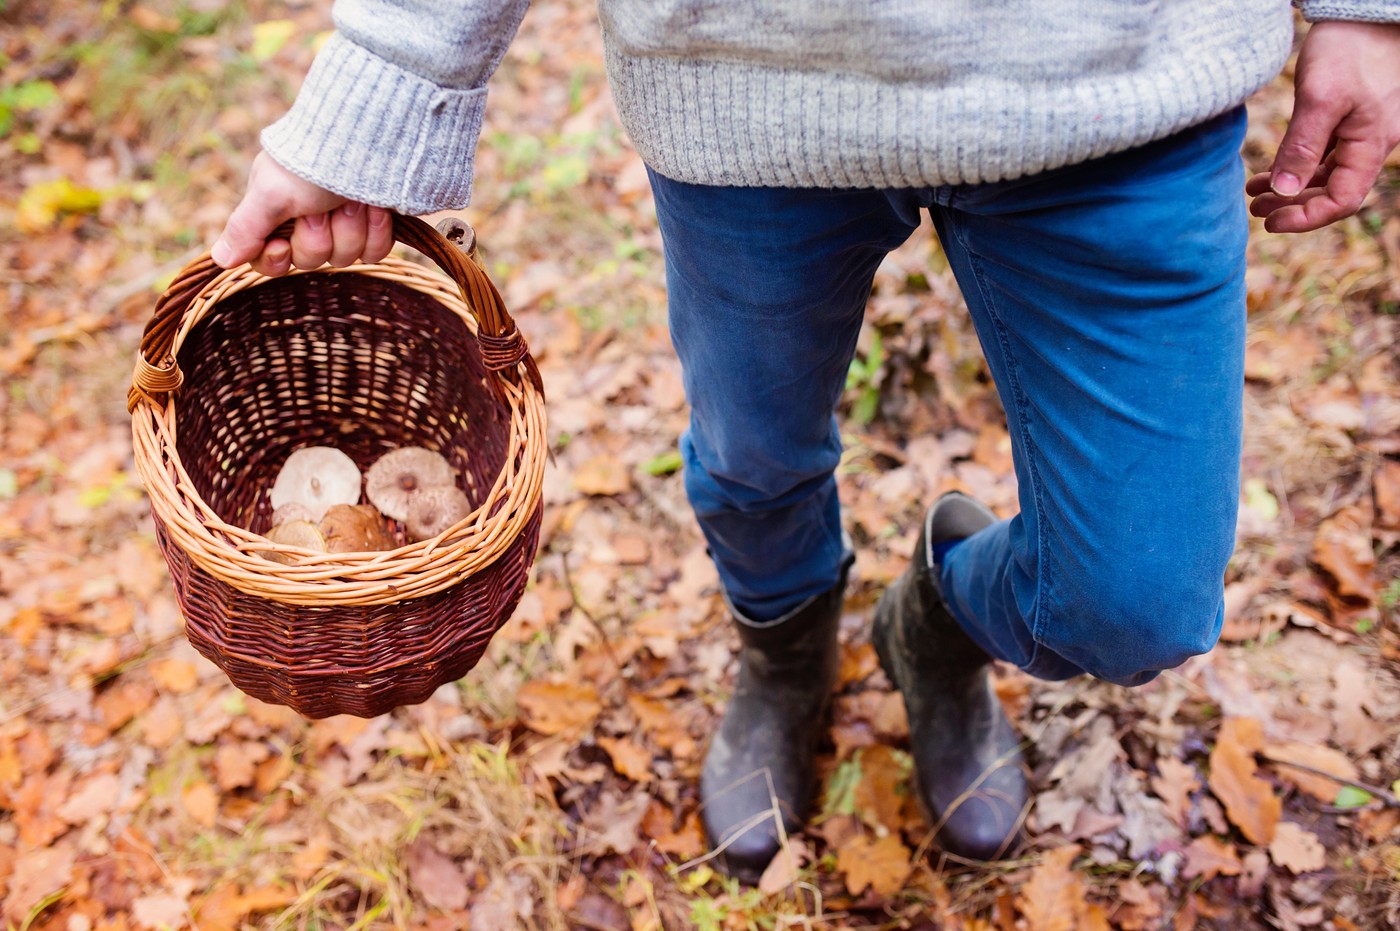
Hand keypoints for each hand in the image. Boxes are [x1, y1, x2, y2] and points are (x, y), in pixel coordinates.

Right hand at [211, 153, 394, 274]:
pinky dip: (375, 229)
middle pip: (311, 261)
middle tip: (321, 205)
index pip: (270, 261)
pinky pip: (374, 252)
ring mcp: (344, 225)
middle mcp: (310, 222)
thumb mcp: (270, 193)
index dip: (276, 259)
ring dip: (349, 226)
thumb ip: (245, 228)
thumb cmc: (311, 160)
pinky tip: (375, 207)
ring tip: (350, 198)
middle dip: (319, 233)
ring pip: (346, 257)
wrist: (365, 138)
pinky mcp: (374, 227)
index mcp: (277, 213)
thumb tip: (220, 259)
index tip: (281, 245)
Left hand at [1247, 21, 1399, 233]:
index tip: (1270, 222)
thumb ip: (1303, 147)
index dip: (1306, 218)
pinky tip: (1269, 172)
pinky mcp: (1348, 117)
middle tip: (1255, 208)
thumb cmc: (1348, 49)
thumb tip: (1285, 192)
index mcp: (1371, 144)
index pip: (1342, 201)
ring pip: (1326, 173)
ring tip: (1254, 194)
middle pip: (1333, 191)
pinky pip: (1325, 153)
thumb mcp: (1320, 98)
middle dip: (1294, 205)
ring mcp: (1361, 131)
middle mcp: (1370, 143)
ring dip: (1291, 188)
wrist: (1364, 12)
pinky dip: (1297, 166)